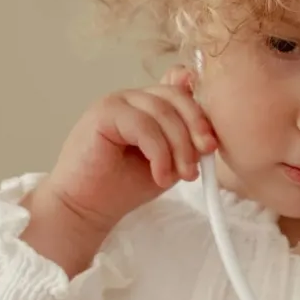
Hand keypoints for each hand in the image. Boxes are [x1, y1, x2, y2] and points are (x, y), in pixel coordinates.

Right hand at [39, 65, 218, 236]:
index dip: (200, 113)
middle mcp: (132, 98)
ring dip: (179, 147)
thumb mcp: (168, 162)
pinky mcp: (103, 114)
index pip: (181, 92)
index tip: (211, 143)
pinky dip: (159, 153)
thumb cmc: (124, 187)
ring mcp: (116, 102)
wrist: (87, 208)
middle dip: (196, 128)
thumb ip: (184, 140)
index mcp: (147, 105)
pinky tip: (160, 176)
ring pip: (162, 112)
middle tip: (205, 157)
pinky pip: (144, 126)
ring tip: (182, 176)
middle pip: (176, 97)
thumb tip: (208, 125)